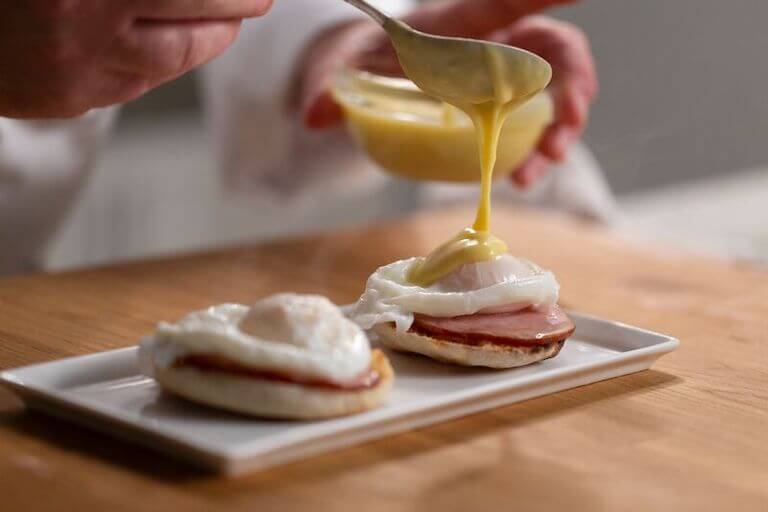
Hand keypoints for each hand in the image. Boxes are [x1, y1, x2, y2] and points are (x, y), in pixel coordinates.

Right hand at [0, 0, 272, 117]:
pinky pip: (131, 83)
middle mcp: (82, 23)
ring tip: (224, 25)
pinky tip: (167, 45)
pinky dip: (157, 64)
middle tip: (258, 1)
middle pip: (190, 18)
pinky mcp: (63, 99)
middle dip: (233, 7)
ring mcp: (72, 68)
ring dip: (205, 41)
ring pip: (168, 60)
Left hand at [299, 0, 596, 187]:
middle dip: (571, 93)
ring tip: (536, 169)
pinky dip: (534, 150)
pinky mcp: (506, 105)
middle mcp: (501, 44)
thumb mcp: (353, 62)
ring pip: (556, 94)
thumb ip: (330, 84)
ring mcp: (508, 75)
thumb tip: (312, 115)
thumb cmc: (377, 51)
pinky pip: (535, 123)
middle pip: (558, 56)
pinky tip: (519, 175)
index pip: (515, 0)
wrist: (380, 63)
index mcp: (469, 19)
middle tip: (559, 133)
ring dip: (557, 132)